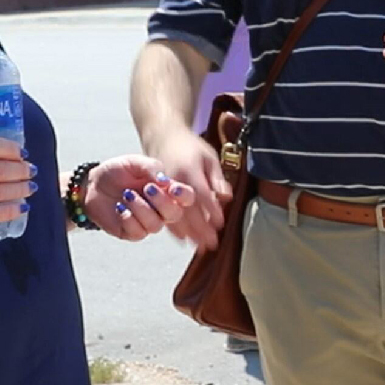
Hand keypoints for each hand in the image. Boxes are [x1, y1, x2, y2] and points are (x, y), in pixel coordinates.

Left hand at [83, 155, 195, 240]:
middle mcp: (160, 208)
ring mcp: (147, 222)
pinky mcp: (131, 232)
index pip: (186, 197)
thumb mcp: (134, 162)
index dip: (184, 195)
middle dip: (162, 202)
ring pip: (156, 225)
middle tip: (147, 188)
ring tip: (126, 195)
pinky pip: (138, 233)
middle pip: (175, 214)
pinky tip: (120, 208)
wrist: (92, 184)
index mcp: (166, 190)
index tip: (172, 188)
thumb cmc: (117, 171)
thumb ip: (151, 168)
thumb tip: (165, 180)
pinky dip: (129, 219)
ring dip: (142, 209)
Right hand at [148, 129, 229, 250]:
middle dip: (201, 228)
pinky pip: (164, 213)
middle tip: (212, 244)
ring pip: (176, 215)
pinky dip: (174, 228)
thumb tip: (227, 197)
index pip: (202, 195)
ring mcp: (163, 188)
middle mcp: (174, 181)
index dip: (212, 211)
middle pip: (188, 209)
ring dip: (189, 233)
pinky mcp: (157, 193)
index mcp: (188, 170)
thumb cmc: (191, 147)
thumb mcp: (209, 157)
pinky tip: (183, 240)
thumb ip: (217, 178)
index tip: (221, 224)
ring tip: (200, 247)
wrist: (163, 137)